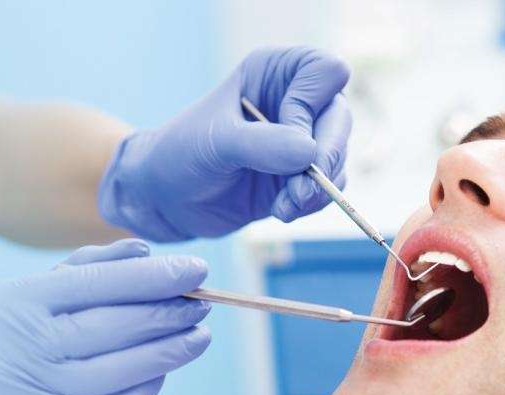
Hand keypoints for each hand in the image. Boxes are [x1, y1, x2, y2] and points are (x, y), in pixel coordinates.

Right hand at [0, 239, 212, 394]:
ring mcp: (37, 390)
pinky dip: (146, 387)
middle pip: (114, 325)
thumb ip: (80, 271)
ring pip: (121, 368)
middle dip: (168, 312)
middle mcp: (22, 345)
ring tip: (197, 336)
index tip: (195, 269)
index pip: (96, 283)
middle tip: (203, 301)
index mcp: (13, 302)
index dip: (152, 277)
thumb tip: (144, 251)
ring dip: (169, 351)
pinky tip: (164, 371)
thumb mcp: (19, 299)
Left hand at [98, 46, 352, 239]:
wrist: (164, 197)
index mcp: (275, 72)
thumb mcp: (215, 142)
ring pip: (339, 156)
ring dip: (318, 187)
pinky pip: (330, 185)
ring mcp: (301, 138)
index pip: (326, 72)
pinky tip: (282, 211)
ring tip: (284, 206)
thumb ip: (261, 144)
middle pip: (340, 118)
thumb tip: (309, 154)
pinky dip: (313, 202)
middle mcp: (295, 100)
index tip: (286, 138)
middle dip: (325, 157)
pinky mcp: (301, 175)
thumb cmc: (180, 153)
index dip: (311, 106)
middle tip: (301, 190)